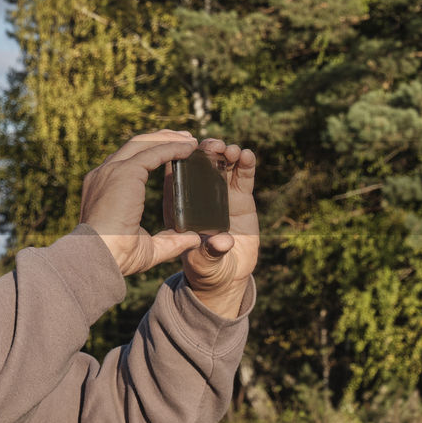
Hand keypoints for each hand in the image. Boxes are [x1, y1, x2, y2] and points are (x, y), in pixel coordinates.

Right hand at [80, 130, 204, 275]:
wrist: (98, 256)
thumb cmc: (117, 256)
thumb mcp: (148, 246)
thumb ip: (170, 241)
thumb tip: (193, 239)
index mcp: (104, 188)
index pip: (127, 162)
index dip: (150, 153)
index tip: (172, 153)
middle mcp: (104, 174)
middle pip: (135, 146)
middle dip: (161, 139)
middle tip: (185, 139)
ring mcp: (112, 171)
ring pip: (144, 143)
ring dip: (169, 139)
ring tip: (191, 140)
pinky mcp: (125, 173)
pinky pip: (153, 152)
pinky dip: (173, 148)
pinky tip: (189, 148)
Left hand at [165, 139, 258, 315]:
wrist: (226, 275)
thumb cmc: (205, 267)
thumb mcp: (202, 262)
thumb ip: (210, 252)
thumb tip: (222, 242)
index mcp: (179, 205)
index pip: (174, 174)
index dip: (179, 157)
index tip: (188, 147)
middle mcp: (199, 196)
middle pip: (198, 164)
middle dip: (205, 151)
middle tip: (212, 146)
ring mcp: (221, 194)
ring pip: (221, 165)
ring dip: (224, 153)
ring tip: (229, 151)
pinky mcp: (241, 197)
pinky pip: (243, 176)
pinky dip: (246, 164)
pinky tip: (247, 156)